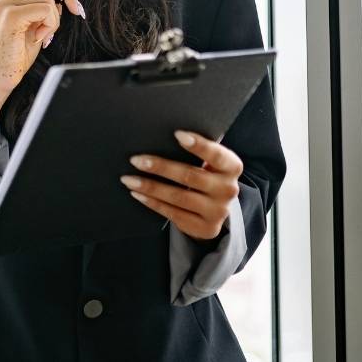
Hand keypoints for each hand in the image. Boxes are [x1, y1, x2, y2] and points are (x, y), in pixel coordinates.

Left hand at [120, 130, 242, 241]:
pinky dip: (153, 203)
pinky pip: (173, 213)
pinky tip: (137, 194)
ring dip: (150, 187)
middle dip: (160, 167)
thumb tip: (165, 134)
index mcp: (232, 167)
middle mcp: (228, 189)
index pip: (216, 154)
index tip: (176, 134)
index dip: (198, 145)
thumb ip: (198, 150)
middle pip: (190, 176)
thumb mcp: (210, 162)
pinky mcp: (204, 227)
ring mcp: (217, 211)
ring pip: (179, 197)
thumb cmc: (206, 174)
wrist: (215, 209)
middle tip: (136, 160)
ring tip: (129, 179)